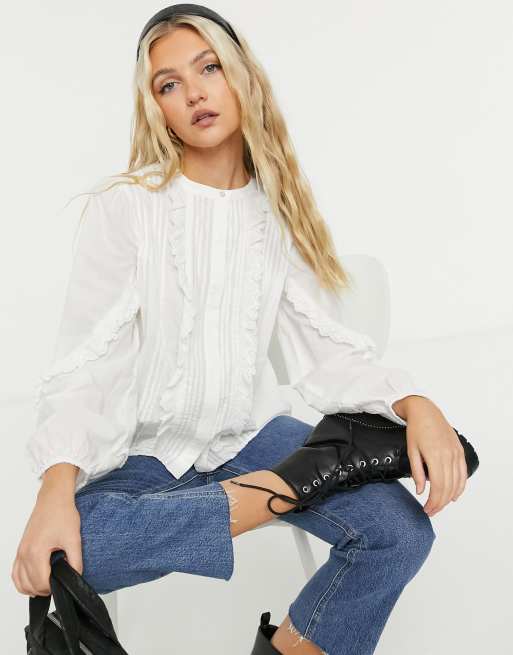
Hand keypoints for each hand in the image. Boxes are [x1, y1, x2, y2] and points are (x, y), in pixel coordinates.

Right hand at [11, 485, 82, 596]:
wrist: (54, 498)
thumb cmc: (62, 514)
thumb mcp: (74, 539)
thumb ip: (76, 561)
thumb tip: (76, 576)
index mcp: (36, 552)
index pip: (41, 583)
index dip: (53, 588)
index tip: (63, 582)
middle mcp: (24, 553)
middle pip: (29, 585)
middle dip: (44, 589)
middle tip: (58, 582)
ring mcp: (20, 551)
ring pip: (19, 581)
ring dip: (32, 587)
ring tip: (48, 583)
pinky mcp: (20, 548)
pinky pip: (15, 572)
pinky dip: (22, 580)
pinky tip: (33, 579)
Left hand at [399, 397, 467, 516]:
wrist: (425, 411)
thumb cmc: (416, 429)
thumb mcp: (411, 450)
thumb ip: (416, 472)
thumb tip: (421, 490)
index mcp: (435, 456)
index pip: (437, 486)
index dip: (433, 501)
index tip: (427, 509)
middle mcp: (448, 455)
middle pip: (448, 487)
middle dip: (440, 503)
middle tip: (431, 511)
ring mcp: (456, 453)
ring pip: (457, 482)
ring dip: (449, 497)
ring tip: (439, 505)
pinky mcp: (459, 451)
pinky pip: (463, 473)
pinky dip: (460, 487)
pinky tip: (454, 495)